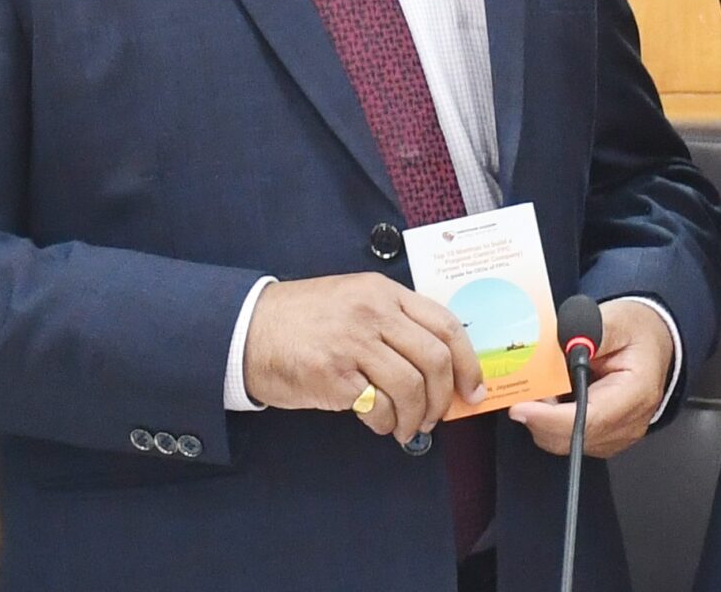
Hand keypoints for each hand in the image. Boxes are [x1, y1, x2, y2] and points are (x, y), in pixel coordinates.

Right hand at [242, 274, 484, 444]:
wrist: (247, 330)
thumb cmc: (305, 319)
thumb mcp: (356, 299)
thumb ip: (395, 320)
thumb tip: (439, 364)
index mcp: (386, 293)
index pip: (447, 325)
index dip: (468, 362)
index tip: (473, 388)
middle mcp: (374, 314)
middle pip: (435, 359)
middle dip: (444, 396)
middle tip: (438, 416)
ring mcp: (353, 344)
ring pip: (410, 386)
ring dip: (416, 416)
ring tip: (407, 427)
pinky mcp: (332, 376)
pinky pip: (377, 406)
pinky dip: (385, 422)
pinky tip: (379, 424)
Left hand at [509, 298, 675, 458]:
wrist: (654, 341)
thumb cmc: (637, 331)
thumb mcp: (614, 320)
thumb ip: (585, 333)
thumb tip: (555, 347)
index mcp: (637, 392)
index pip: (590, 419)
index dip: (550, 418)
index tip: (520, 407)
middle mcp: (631, 422)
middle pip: (571, 437)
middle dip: (539, 416)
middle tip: (523, 389)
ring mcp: (618, 436)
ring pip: (564, 442)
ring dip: (543, 419)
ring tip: (540, 388)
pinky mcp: (605, 440)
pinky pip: (568, 440)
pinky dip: (551, 423)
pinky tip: (552, 399)